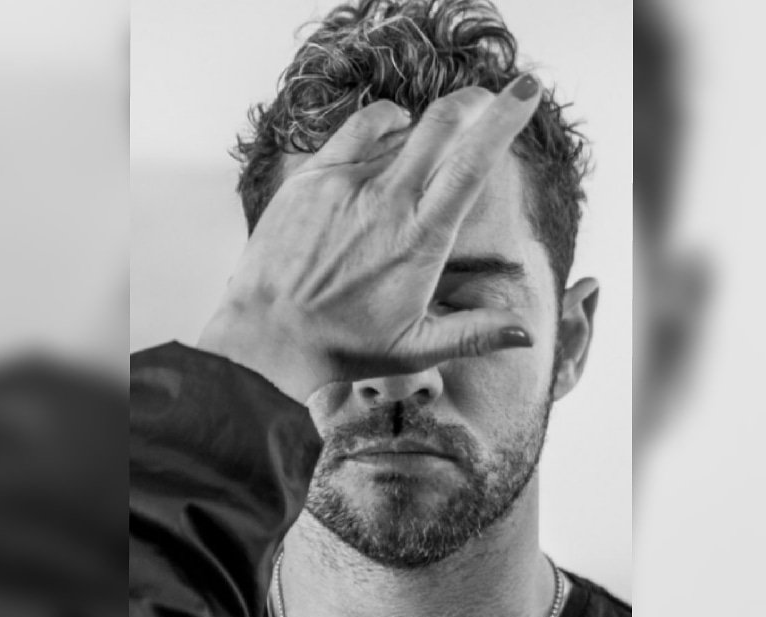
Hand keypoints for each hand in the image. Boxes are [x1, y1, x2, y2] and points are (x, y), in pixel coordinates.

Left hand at [199, 74, 541, 402]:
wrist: (267, 337)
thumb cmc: (342, 347)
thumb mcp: (416, 349)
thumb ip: (475, 335)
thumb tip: (527, 333)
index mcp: (419, 239)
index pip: (473, 162)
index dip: (506, 118)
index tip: (527, 89)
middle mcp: (385, 200)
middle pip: (441, 123)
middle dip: (474, 102)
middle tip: (487, 102)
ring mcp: (344, 183)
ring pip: (400, 125)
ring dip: (427, 124)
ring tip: (434, 138)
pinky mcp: (311, 177)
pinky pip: (357, 128)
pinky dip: (383, 121)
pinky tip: (391, 130)